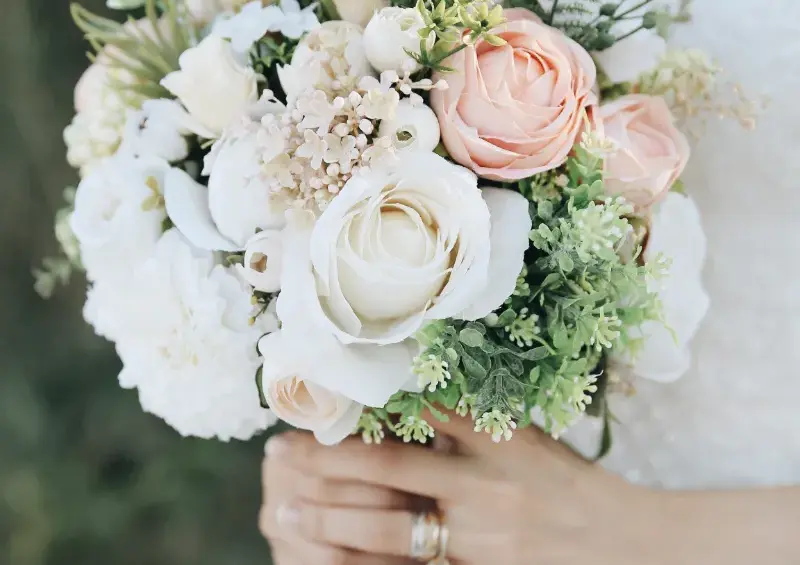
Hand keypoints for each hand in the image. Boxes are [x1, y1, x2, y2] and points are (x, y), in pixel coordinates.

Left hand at [260, 414, 664, 564]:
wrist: (626, 545)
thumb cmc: (571, 485)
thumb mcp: (526, 440)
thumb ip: (473, 421)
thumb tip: (407, 395)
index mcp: (498, 440)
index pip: (420, 411)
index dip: (366, 405)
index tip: (320, 400)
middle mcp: (486, 485)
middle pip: (390, 469)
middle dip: (328, 463)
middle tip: (278, 458)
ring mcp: (482, 537)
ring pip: (389, 527)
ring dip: (331, 520)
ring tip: (284, 514)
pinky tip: (330, 561)